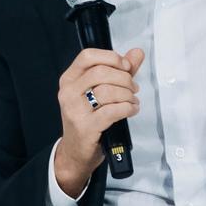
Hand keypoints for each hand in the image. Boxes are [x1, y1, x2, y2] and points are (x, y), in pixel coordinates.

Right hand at [53, 45, 144, 195]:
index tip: (126, 66)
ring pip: (108, 91)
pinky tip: (131, 110)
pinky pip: (112, 110)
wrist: (75, 152)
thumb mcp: (99, 93)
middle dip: (124, 79)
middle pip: (101, 72)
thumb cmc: (87, 120)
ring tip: (132, 101)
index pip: (88, 56)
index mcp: (69, 79)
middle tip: (133, 88)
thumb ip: (119, 71)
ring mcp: (75, 110)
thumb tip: (137, 53)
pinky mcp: (86, 126)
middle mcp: (68, 92)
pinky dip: (128, 108)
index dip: (111, 58)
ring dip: (127, 95)